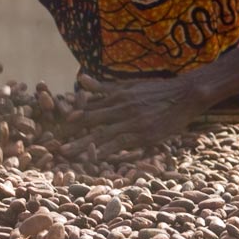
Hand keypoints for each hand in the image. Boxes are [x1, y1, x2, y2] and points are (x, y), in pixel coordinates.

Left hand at [61, 73, 205, 158]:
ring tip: (67, 154)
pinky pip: (121, 144)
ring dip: (83, 145)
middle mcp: (122, 107)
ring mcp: (133, 122)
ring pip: (102, 134)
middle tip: (54, 145)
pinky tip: (95, 158)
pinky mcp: (145, 134)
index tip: (56, 127)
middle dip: (71, 134)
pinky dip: (107, 151)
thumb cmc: (156, 90)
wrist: (185, 94)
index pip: (88, 108)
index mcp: (117, 95)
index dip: (71, 119)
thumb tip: (80, 79)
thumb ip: (103, 87)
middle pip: (90, 121)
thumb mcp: (128, 85)